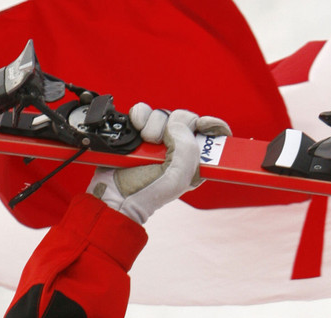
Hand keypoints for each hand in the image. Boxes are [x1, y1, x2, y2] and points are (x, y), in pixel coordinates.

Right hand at [88, 105, 230, 224]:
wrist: (116, 194)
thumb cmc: (149, 192)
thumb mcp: (178, 175)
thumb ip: (186, 147)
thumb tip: (174, 124)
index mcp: (195, 161)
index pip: (212, 135)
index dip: (213, 125)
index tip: (204, 124)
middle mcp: (178, 149)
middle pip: (185, 118)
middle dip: (174, 126)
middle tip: (161, 142)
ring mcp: (158, 139)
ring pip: (163, 113)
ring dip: (153, 125)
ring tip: (146, 142)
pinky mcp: (138, 131)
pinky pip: (143, 110)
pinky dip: (139, 116)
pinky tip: (136, 130)